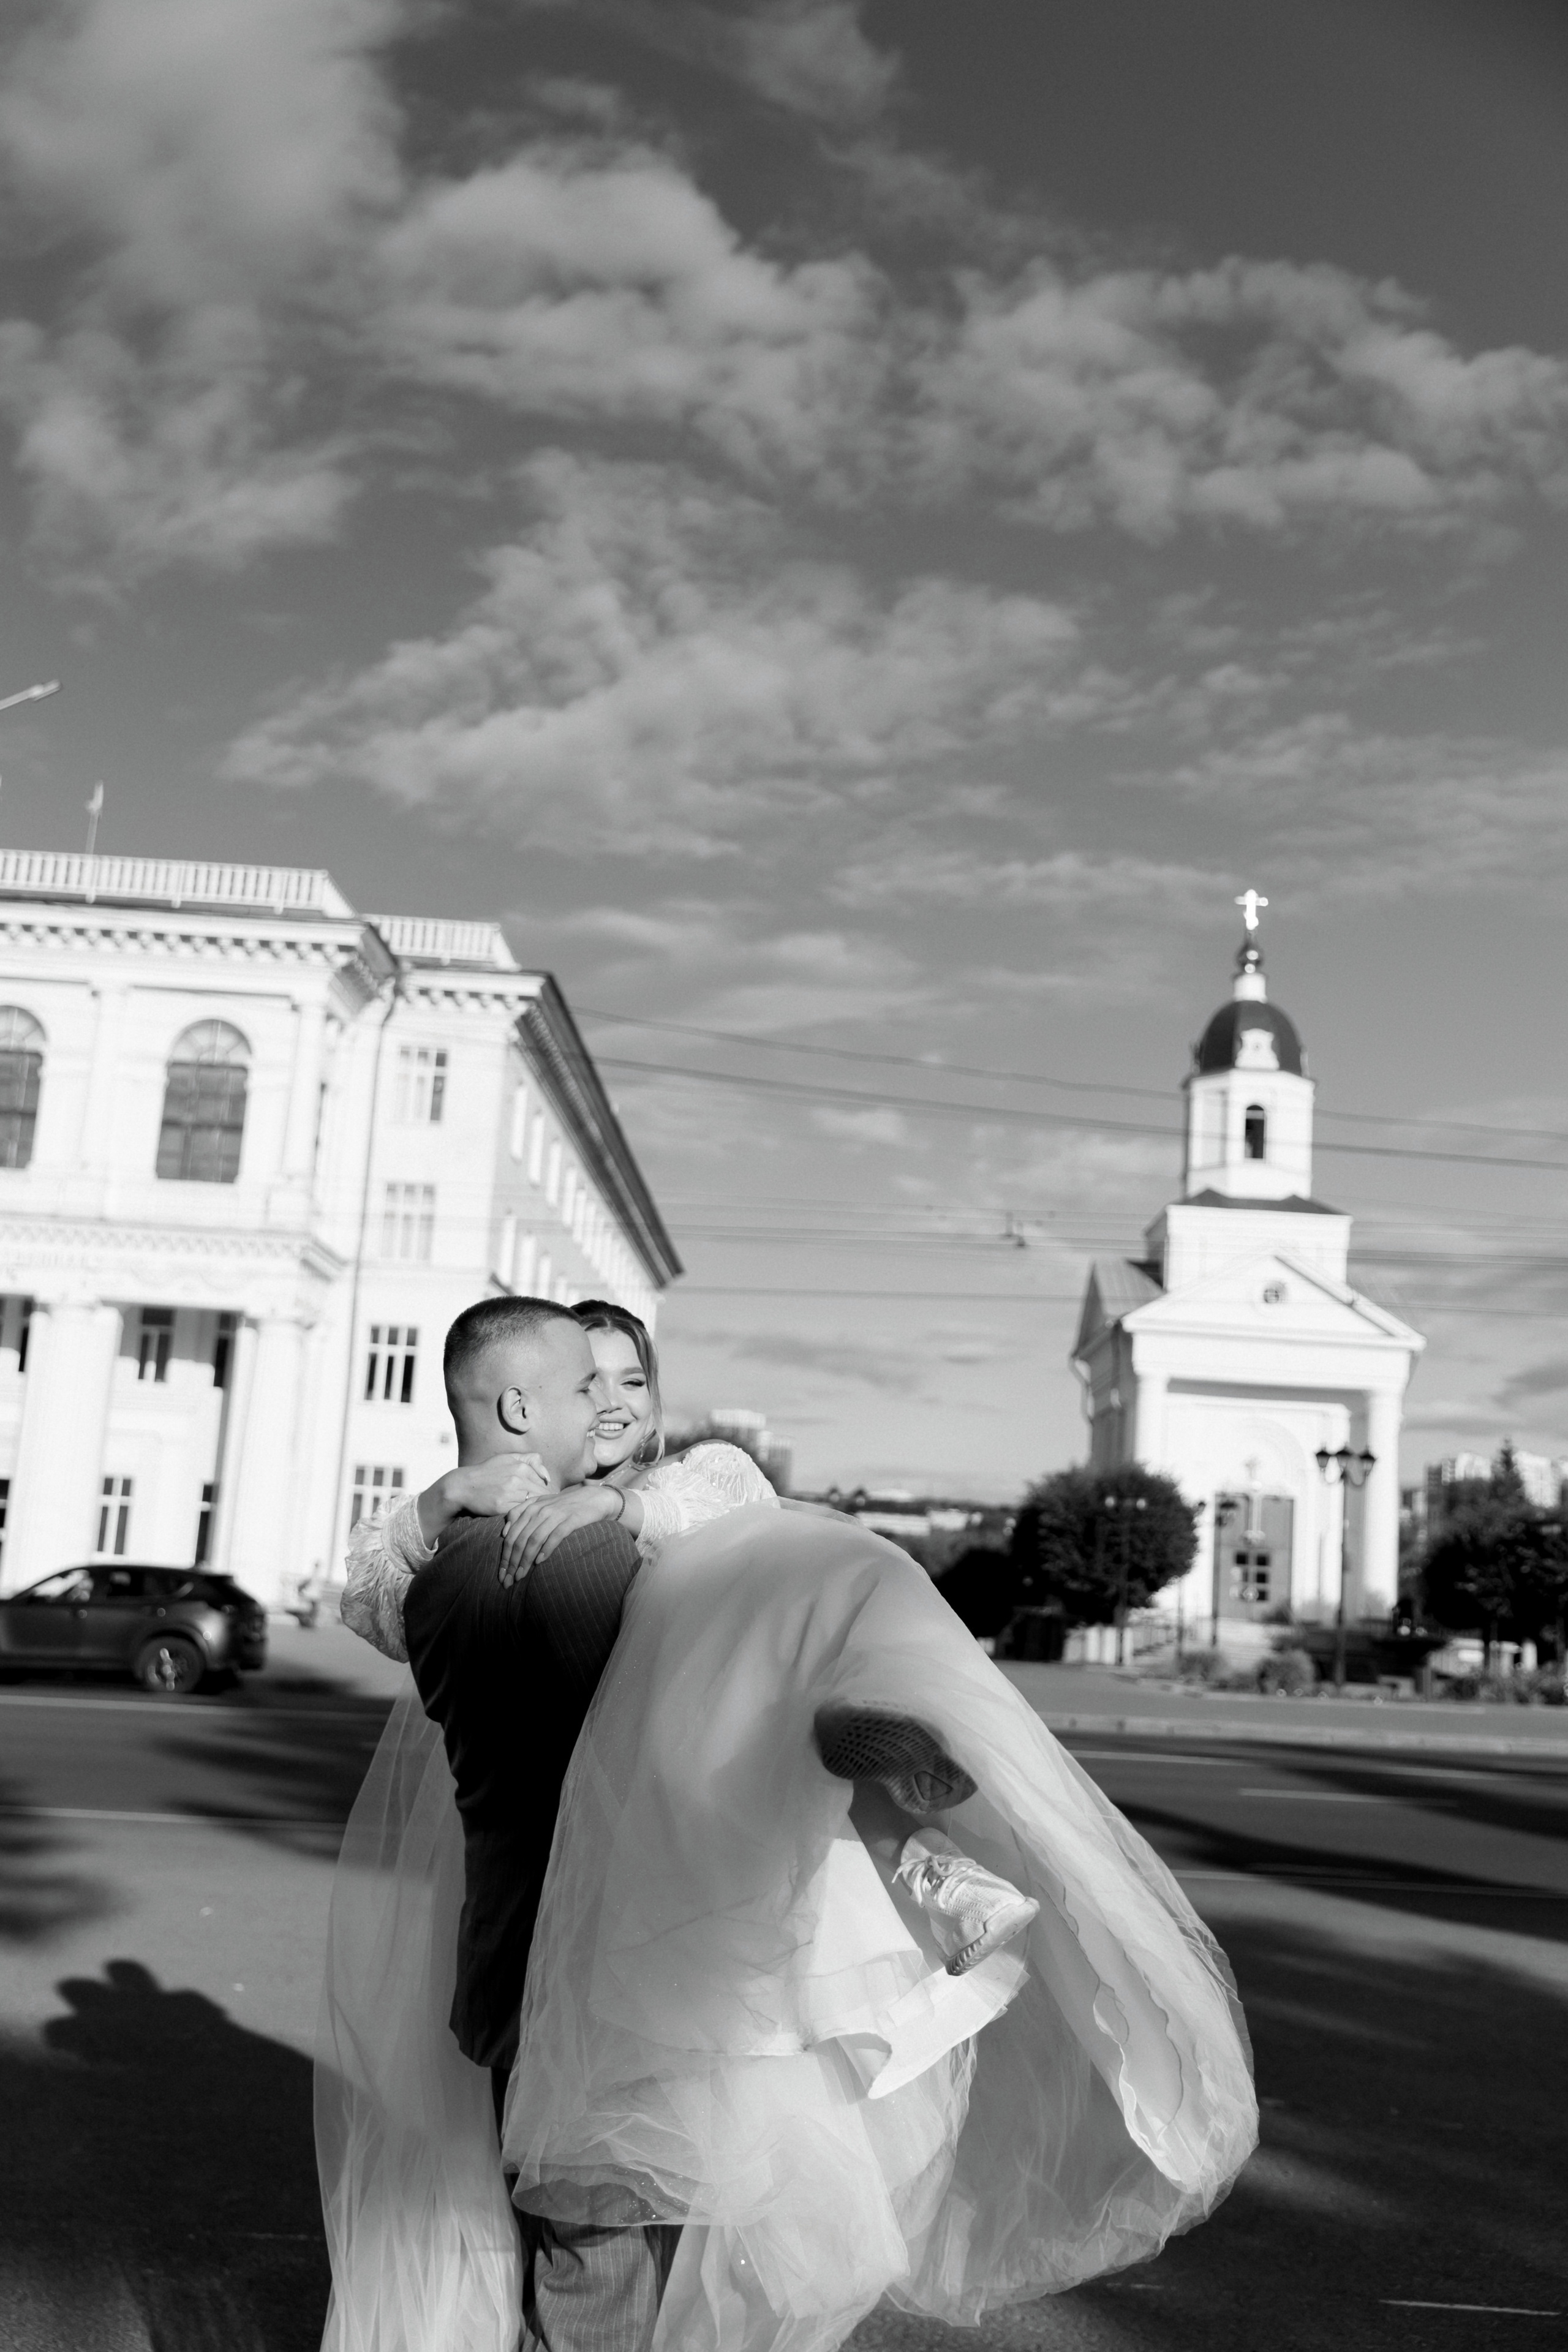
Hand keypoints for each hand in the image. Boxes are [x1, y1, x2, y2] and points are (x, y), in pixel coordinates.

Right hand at [419, 1454, 548, 1544]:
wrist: (463, 1486)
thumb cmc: (487, 1472)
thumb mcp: (507, 1458)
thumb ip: (530, 1460)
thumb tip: (547, 1475)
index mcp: (520, 1465)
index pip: (544, 1482)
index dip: (550, 1492)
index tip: (552, 1500)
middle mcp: (516, 1478)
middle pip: (542, 1493)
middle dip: (547, 1503)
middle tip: (551, 1512)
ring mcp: (509, 1492)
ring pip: (532, 1504)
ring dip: (538, 1511)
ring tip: (542, 1517)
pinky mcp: (501, 1506)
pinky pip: (520, 1513)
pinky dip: (525, 1516)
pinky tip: (527, 1520)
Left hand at [497, 1482, 625, 1587]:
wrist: (594, 1498)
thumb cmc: (564, 1505)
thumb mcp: (541, 1505)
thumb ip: (521, 1514)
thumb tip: (504, 1533)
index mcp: (530, 1508)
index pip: (511, 1535)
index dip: (504, 1556)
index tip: (501, 1574)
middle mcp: (540, 1510)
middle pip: (520, 1539)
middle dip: (512, 1562)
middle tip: (508, 1581)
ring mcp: (555, 1514)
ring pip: (534, 1539)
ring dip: (525, 1560)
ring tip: (521, 1576)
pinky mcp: (571, 1519)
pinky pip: (555, 1536)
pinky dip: (546, 1549)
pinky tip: (540, 1561)